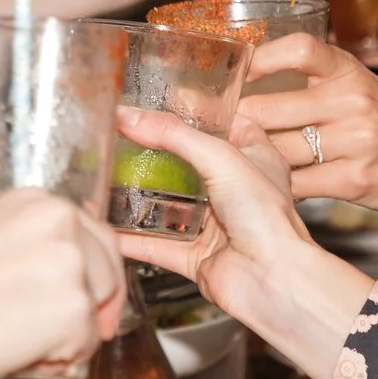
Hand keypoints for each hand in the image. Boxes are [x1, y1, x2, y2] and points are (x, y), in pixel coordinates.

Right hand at [0, 190, 126, 378]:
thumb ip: (33, 253)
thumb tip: (73, 286)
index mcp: (34, 201)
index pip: (93, 236)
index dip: (89, 276)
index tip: (81, 300)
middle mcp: (57, 220)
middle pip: (109, 271)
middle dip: (90, 308)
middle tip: (51, 335)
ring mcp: (69, 261)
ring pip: (98, 313)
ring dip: (69, 337)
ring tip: (16, 340)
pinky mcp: (73, 307)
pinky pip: (86, 349)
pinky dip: (57, 363)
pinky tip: (14, 354)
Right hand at [111, 109, 371, 378]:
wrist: (273, 280)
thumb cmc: (269, 219)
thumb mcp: (221, 157)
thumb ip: (173, 135)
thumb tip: (129, 116)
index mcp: (254, 157)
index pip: (222, 124)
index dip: (193, 111)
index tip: (157, 98)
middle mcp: (234, 189)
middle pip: (186, 163)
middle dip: (154, 152)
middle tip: (120, 134)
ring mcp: (213, 224)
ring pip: (167, 204)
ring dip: (138, 194)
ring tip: (104, 174)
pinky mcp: (194, 255)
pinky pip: (154, 243)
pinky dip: (129, 237)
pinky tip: (104, 226)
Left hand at [237, 37, 377, 219]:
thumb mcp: (358, 85)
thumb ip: (314, 80)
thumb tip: (246, 80)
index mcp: (349, 70)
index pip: (299, 49)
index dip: (260, 59)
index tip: (235, 73)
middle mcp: (353, 100)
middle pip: (271, 108)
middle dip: (235, 121)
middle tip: (212, 127)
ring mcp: (356, 141)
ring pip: (278, 150)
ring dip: (251, 157)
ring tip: (233, 158)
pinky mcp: (354, 179)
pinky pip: (297, 183)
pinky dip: (277, 186)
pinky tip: (268, 184)